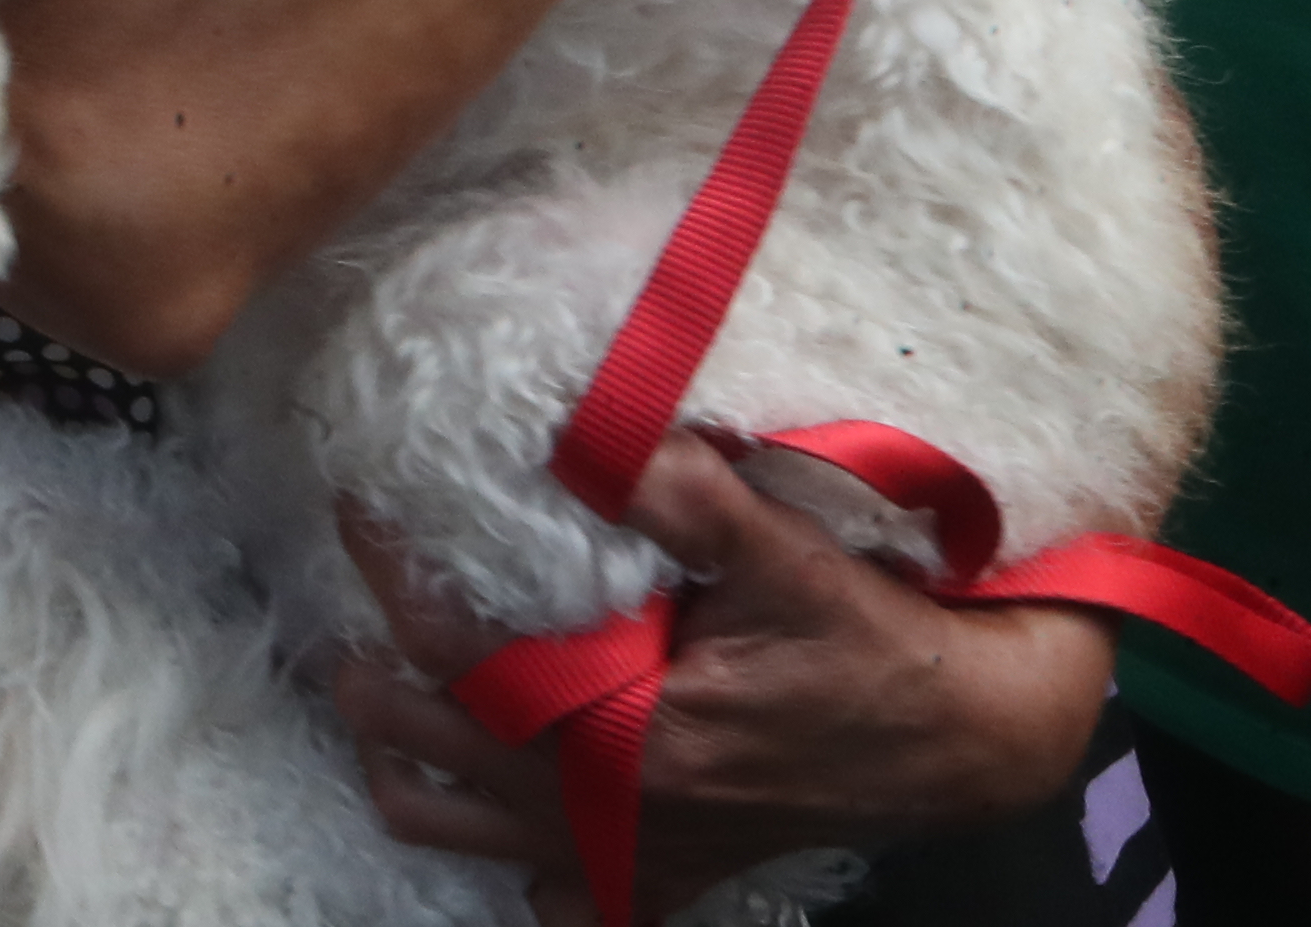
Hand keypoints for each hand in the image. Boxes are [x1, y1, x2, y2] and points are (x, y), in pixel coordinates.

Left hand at [333, 436, 1114, 918]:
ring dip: (410, 773)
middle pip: (433, 755)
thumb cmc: (875, 644)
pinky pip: (558, 901)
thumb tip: (601, 431)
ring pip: (464, 837)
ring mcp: (635, 853)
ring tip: (385, 701)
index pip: (466, 657)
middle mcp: (617, 807)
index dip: (397, 581)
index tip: (355, 513)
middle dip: (370, 684)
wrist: (964, 739)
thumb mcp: (790, 557)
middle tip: (346, 614)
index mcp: (633, 731)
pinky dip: (514, 868)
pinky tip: (499, 811)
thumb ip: (693, 497)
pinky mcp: (667, 876)